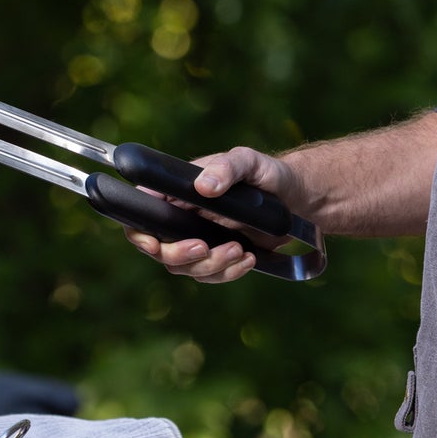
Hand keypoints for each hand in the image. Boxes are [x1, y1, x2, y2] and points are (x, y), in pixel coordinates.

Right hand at [123, 146, 304, 283]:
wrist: (297, 200)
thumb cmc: (267, 173)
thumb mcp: (249, 162)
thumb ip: (227, 168)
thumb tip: (203, 187)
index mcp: (180, 192)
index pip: (143, 212)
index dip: (139, 232)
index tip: (154, 243)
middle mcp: (184, 218)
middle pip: (161, 250)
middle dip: (179, 255)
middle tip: (204, 248)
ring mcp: (201, 239)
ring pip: (187, 268)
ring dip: (211, 265)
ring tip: (240, 250)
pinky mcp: (220, 257)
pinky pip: (212, 276)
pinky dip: (229, 272)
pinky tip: (249, 259)